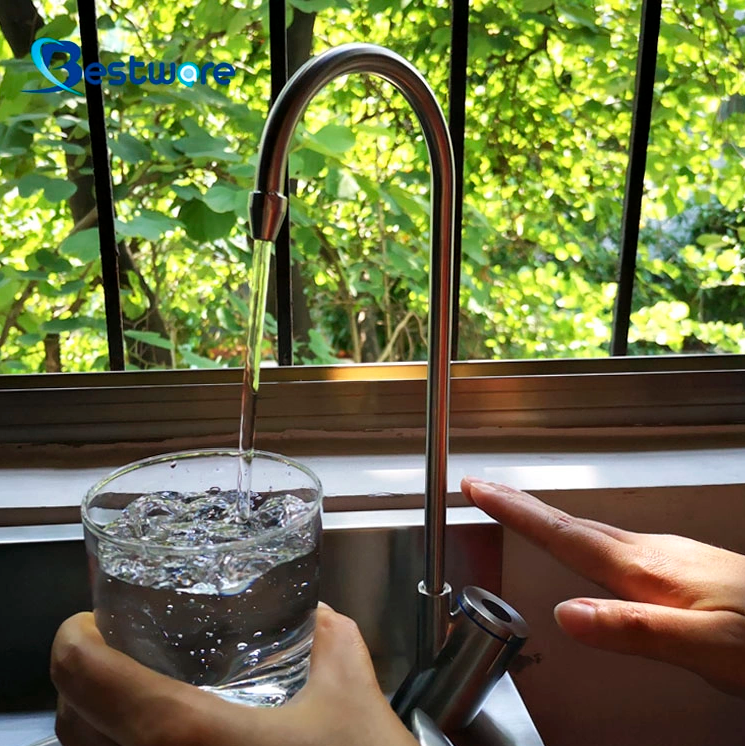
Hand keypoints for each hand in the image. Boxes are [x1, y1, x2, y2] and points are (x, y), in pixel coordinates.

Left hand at [51, 605, 416, 745]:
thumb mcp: (352, 697)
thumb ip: (331, 640)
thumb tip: (316, 616)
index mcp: (185, 735)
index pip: (81, 674)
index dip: (74, 636)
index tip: (92, 619)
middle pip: (70, 721)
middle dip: (86, 676)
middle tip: (121, 646)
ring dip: (97, 720)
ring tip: (138, 689)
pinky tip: (169, 740)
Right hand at [461, 477, 744, 698]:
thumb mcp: (706, 649)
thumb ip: (634, 629)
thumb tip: (567, 614)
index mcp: (645, 571)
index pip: (564, 533)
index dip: (515, 511)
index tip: (479, 487)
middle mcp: (651, 552)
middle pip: (570, 522)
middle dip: (521, 504)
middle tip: (484, 489)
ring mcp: (667, 553)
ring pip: (592, 528)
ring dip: (547, 517)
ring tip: (519, 511)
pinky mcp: (679, 563)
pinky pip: (613, 540)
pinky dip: (581, 532)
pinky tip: (585, 543)